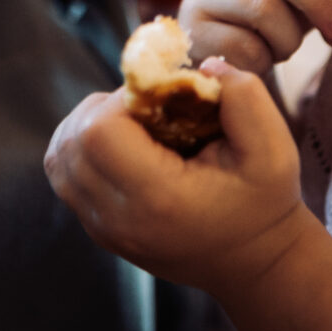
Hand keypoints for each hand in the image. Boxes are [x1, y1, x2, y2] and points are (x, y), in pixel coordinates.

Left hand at [45, 62, 319, 299]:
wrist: (254, 263)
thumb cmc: (264, 203)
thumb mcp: (273, 149)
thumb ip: (244, 96)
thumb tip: (202, 67)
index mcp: (158, 199)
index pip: (98, 131)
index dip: (121, 99)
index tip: (158, 100)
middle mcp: (119, 220)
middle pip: (70, 141)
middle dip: (102, 109)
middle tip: (147, 110)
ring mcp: (103, 230)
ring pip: (58, 158)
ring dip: (87, 127)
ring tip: (134, 126)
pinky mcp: (97, 230)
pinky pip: (64, 176)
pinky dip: (83, 150)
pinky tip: (125, 147)